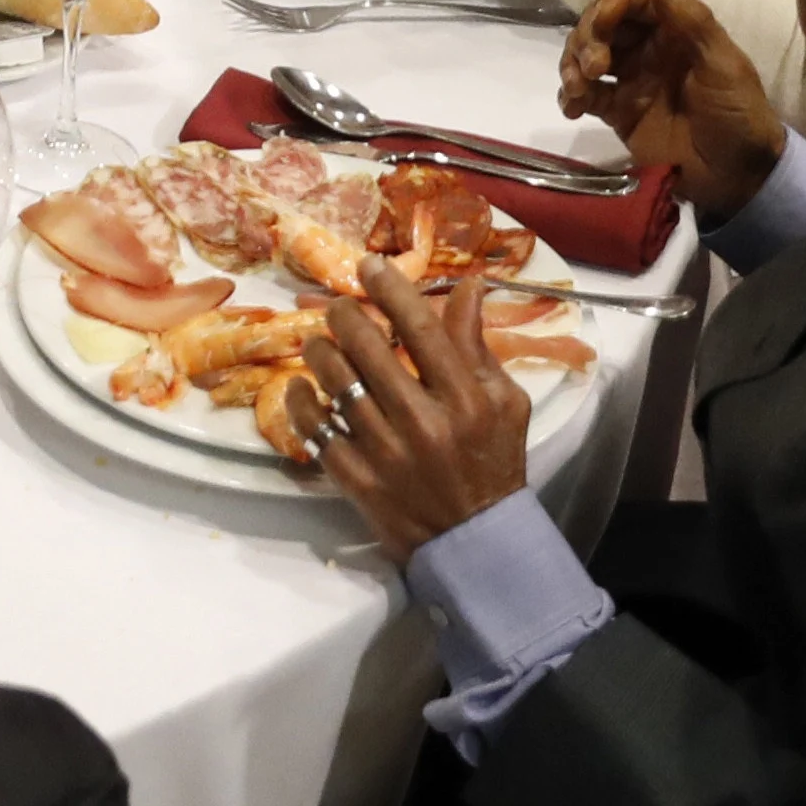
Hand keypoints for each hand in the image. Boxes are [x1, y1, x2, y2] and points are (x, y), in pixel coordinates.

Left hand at [293, 274, 534, 555]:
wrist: (473, 540)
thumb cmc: (493, 462)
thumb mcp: (504, 401)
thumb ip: (477, 344)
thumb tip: (467, 285)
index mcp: (465, 399)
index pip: (420, 328)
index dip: (390, 288)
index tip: (369, 264)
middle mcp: (424, 422)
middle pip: (367, 348)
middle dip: (344, 315)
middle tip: (338, 307)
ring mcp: (386, 453)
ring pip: (335, 381)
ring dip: (320, 350)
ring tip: (320, 343)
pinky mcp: (356, 480)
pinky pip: (315, 427)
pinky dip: (302, 400)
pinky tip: (304, 386)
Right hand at [556, 0, 784, 216]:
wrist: (737, 180)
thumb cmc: (739, 118)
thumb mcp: (725, 68)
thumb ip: (694, 23)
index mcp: (677, 31)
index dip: (613, 1)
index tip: (603, 21)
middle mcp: (649, 48)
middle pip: (603, 23)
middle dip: (588, 36)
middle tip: (595, 67)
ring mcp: (631, 80)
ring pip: (586, 54)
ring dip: (573, 62)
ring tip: (578, 89)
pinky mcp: (618, 112)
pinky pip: (585, 94)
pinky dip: (570, 96)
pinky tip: (571, 108)